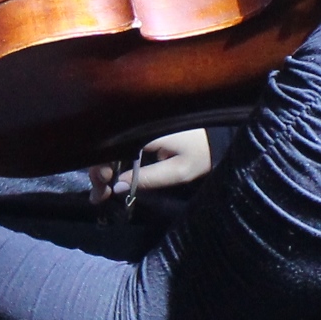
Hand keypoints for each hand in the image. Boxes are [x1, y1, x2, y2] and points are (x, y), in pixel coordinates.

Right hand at [90, 128, 210, 204]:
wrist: (222, 136)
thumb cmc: (202, 152)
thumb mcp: (178, 171)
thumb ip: (147, 179)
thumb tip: (115, 188)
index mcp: (143, 131)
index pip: (111, 148)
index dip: (101, 169)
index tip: (102, 188)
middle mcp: (137, 123)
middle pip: (107, 146)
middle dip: (98, 171)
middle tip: (98, 195)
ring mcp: (139, 125)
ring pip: (112, 146)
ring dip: (104, 167)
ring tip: (101, 190)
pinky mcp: (143, 129)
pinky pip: (121, 144)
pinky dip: (114, 160)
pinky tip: (109, 176)